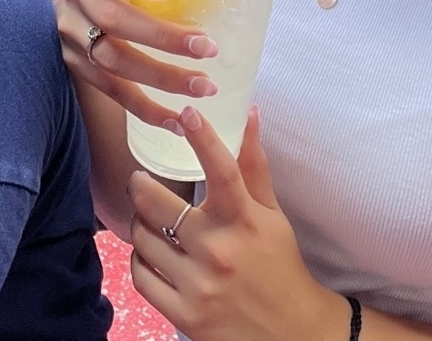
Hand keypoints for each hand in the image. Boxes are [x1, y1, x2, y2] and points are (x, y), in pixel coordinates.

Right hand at [56, 0, 219, 128]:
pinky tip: (176, 120)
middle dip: (163, 37)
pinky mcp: (76, 65)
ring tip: (203, 86)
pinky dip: (146, 109)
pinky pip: (112, 91)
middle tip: (207, 48)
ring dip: (162, 77)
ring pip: (112, 59)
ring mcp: (72, 32)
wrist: (83, 0)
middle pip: (112, 17)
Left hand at [127, 107, 349, 340]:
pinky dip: (141, 262)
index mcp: (245, 221)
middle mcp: (219, 251)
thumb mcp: (272, 215)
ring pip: (143, 239)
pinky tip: (152, 256)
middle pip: (157, 204)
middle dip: (141, 187)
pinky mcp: (185, 316)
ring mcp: (200, 286)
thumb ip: (253, 166)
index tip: (187, 113)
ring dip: (141, 227)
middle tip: (140, 182)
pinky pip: (141, 277)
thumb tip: (250, 113)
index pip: (223, 170)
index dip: (203, 138)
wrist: (292, 332)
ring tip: (150, 224)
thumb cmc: (280, 265)